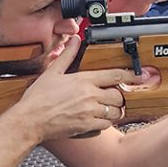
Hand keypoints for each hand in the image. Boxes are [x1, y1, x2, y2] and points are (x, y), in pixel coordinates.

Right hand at [12, 36, 143, 141]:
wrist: (30, 120)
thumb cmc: (38, 98)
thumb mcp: (52, 72)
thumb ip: (67, 55)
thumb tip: (75, 40)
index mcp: (84, 80)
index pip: (115, 76)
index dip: (130, 76)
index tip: (138, 76)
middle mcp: (90, 96)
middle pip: (119, 96)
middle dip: (119, 97)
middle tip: (114, 97)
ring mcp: (90, 112)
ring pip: (115, 112)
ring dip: (115, 111)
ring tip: (108, 109)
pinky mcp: (87, 127)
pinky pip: (106, 125)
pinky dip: (105, 123)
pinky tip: (98, 119)